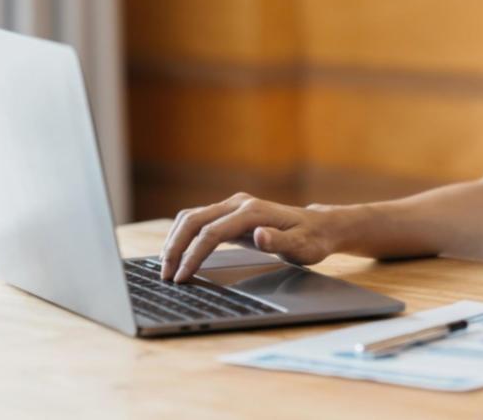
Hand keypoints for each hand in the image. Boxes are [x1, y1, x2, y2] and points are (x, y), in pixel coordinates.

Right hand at [160, 193, 343, 281]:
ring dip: (175, 240)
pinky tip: (177, 254)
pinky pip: (199, 220)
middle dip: (175, 247)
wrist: (318, 227)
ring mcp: (233, 206)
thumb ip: (279, 242)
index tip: (182, 277)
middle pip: (194, 220)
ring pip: (192, 217)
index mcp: (253, 212)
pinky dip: (183, 235)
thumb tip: (259, 235)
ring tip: (165, 267)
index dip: (193, 255)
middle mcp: (239, 203)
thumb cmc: (311, 240)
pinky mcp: (230, 213)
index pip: (212, 232)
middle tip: (164, 275)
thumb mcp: (302, 247)